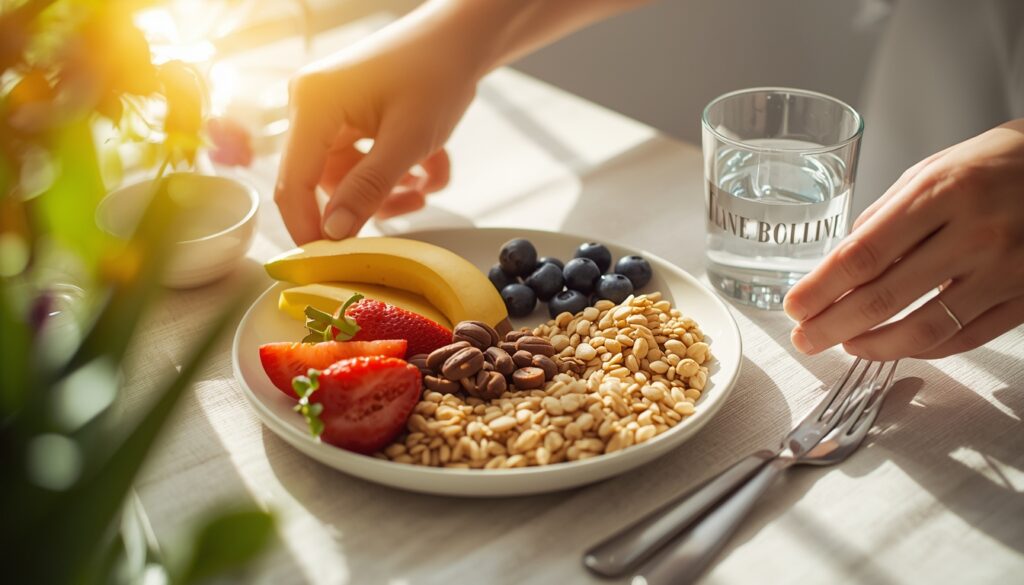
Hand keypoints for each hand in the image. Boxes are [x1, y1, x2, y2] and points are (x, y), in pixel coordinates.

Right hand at [274, 12, 477, 243]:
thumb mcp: (408, 142)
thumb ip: (368, 190)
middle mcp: (311, 105)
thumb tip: (334, 235)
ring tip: (426, 185)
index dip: (307, 228)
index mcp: (313, 104)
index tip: (328, 264)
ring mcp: (330, 109)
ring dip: (387, 189)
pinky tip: (431, 166)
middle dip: (366, 202)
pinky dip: (396, 170)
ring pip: (347, 175)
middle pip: (322, 181)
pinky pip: (363, 159)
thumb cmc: (438, 75)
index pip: (293, 182)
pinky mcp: (350, 114)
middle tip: (406, 210)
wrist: (462, 37)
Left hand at [784, 119, 1023, 359]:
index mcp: (942, 193)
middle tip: (805, 339)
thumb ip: (885, 217)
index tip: (794, 307)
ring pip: (925, 329)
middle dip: (833, 325)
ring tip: (845, 344)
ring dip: (875, 345)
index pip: (863, 254)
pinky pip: (966, 337)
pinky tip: (896, 344)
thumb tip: (841, 262)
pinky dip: (923, 348)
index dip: (821, 289)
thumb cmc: (996, 164)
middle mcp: (975, 233)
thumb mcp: (932, 171)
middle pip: (885, 297)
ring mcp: (1005, 270)